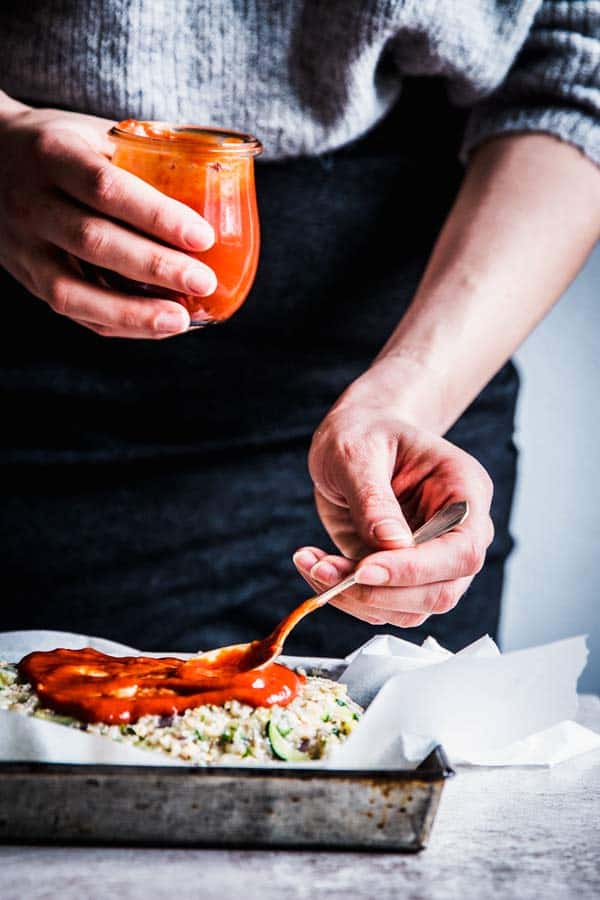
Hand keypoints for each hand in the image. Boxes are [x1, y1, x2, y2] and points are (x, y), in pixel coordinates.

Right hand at [0, 101, 215, 337]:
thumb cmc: (59, 146)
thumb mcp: (91, 133)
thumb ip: (142, 155)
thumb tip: (217, 179)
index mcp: (53, 155)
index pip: (105, 188)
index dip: (156, 215)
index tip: (203, 236)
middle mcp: (31, 203)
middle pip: (94, 242)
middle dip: (154, 267)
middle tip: (204, 281)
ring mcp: (23, 247)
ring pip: (73, 290)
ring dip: (131, 312)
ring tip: (181, 321)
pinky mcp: (27, 278)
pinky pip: (71, 311)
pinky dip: (116, 323)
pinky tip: (156, 327)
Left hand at [293, 382, 493, 626]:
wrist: (356, 436)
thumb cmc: (364, 432)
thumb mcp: (359, 452)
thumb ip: (374, 499)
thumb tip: (392, 547)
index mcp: (465, 492)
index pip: (461, 551)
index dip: (416, 569)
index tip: (363, 570)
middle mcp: (458, 533)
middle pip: (441, 591)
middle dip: (379, 591)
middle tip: (324, 571)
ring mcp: (432, 559)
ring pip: (409, 609)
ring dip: (354, 598)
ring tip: (310, 563)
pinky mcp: (400, 575)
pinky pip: (381, 605)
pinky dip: (343, 596)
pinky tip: (314, 566)